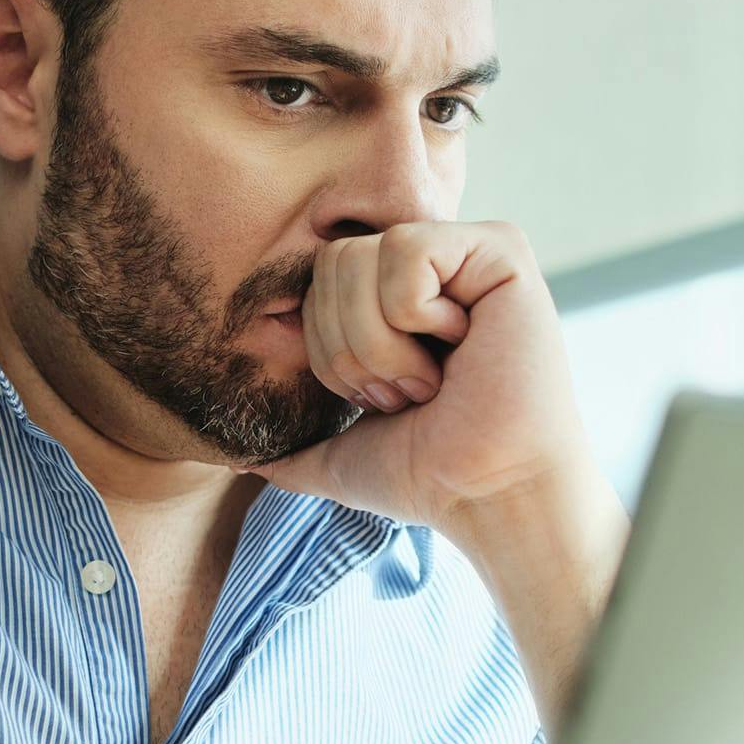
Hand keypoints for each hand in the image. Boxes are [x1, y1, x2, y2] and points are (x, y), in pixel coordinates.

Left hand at [238, 221, 595, 528]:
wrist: (486, 495)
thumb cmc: (429, 477)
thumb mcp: (342, 458)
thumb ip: (292, 452)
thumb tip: (242, 458)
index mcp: (397, 297)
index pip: (316, 279)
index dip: (330, 350)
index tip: (384, 398)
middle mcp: (434, 265)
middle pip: (332, 261)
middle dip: (353, 346)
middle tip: (410, 389)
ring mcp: (468, 252)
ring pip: (363, 256)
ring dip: (384, 342)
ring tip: (434, 376)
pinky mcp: (501, 248)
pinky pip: (407, 250)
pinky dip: (416, 316)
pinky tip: (462, 346)